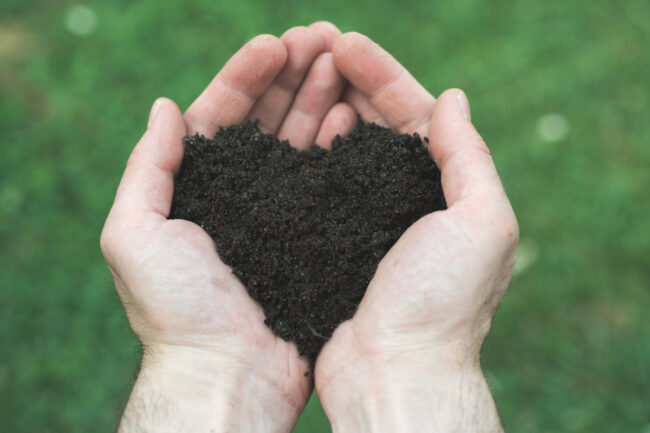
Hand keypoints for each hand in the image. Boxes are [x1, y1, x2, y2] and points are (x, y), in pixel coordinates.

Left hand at [101, 23, 354, 431]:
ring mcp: (280, 210)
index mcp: (197, 185)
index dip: (248, 73)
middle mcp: (241, 192)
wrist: (229, 374)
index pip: (222, 113)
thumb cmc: (177, 310)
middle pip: (268, 117)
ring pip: (301, 139)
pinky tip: (355, 116)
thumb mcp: (135, 234)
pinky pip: (326, 178)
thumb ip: (148, 167)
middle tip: (323, 37)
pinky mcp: (312, 232)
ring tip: (343, 61)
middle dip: (293, 73)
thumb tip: (165, 105)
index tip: (277, 42)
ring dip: (320, 97)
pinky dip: (338, 143)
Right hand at [314, 33, 518, 431]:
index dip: (383, 73)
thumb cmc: (441, 304)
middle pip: (376, 121)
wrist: (392, 372)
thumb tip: (454, 98)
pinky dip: (316, 150)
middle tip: (316, 44)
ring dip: (329, 104)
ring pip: (346, 146)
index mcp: (445, 189)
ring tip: (306, 72)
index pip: (414, 113)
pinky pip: (322, 182)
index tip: (346, 42)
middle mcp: (406, 198)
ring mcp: (365, 216)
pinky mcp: (332, 237)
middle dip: (350, 79)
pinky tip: (307, 129)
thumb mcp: (481, 223)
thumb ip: (469, 157)